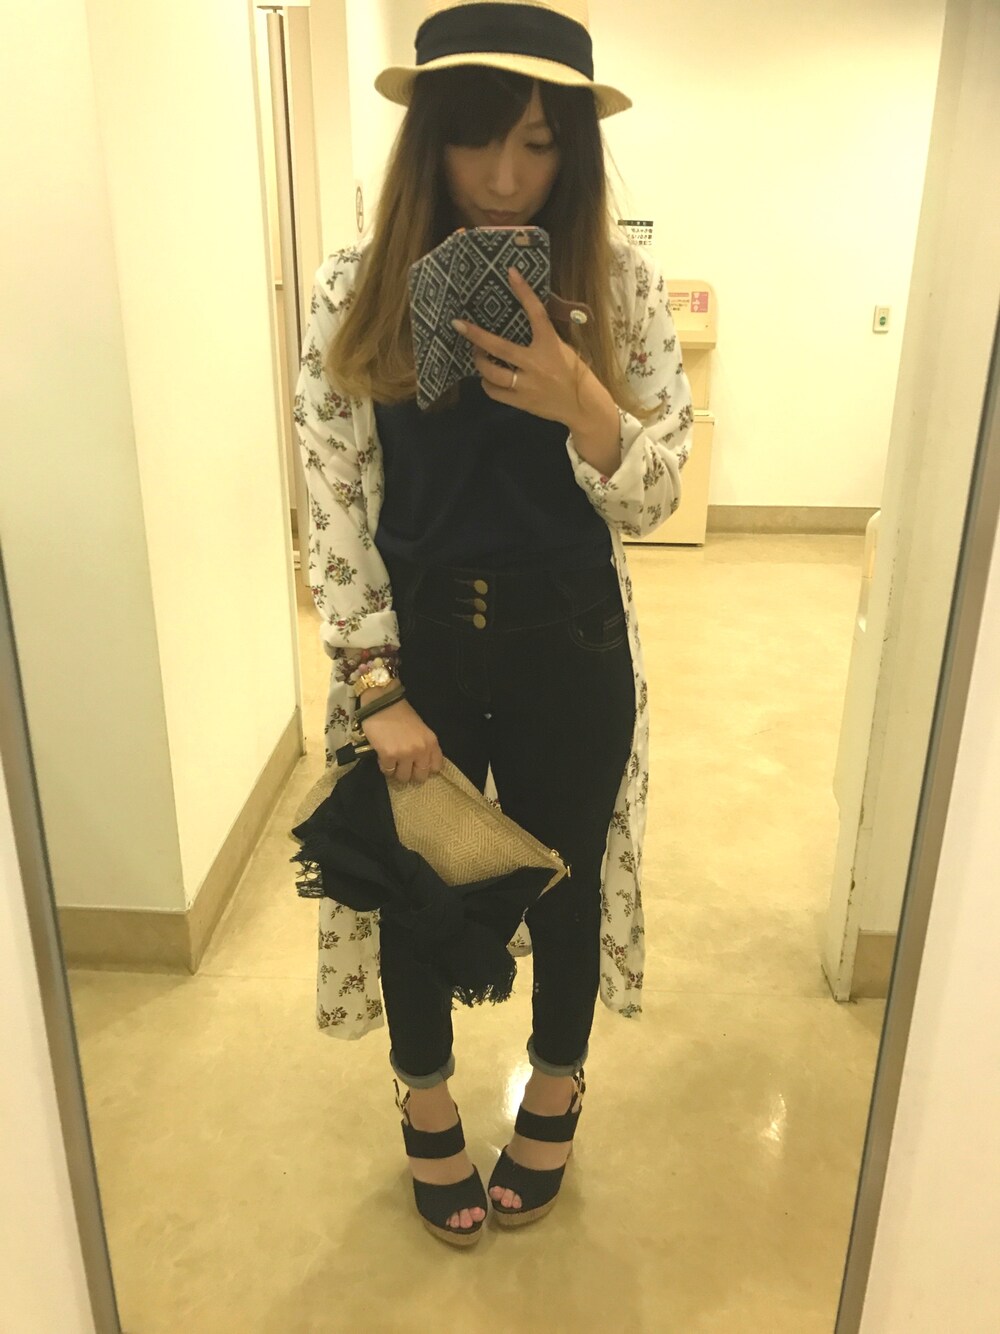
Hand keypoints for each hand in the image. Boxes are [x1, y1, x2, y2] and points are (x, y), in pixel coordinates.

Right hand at [360, 699, 442, 784]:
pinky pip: (388, 771)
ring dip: (397, 771)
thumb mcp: (421, 729)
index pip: (436, 767)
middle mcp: (421, 750)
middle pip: (420, 776)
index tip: (418, 766)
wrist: (381, 702)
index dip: (426, 768)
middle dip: (411, 773)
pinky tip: (383, 757)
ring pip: (403, 777)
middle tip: (403, 766)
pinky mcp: (388, 756)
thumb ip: (424, 746)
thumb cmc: (401, 713)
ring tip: (392, 761)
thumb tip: (419, 764)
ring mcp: (404, 754)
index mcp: (431, 742)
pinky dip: (385, 767)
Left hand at [453, 267, 597, 429]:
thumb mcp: (563, 349)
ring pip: (492, 373)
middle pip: (500, 348)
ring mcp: (526, 385)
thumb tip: (527, 318)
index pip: (537, 314)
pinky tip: (487, 377)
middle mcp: (536, 364)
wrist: (583, 407)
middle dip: (476, 336)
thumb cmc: (575, 374)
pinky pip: (494, 392)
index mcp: (550, 346)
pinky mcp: (521, 402)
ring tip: (477, 354)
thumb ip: (544, 337)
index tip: (511, 273)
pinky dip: (487, 383)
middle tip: (459, 325)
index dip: (524, 292)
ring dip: (479, 361)